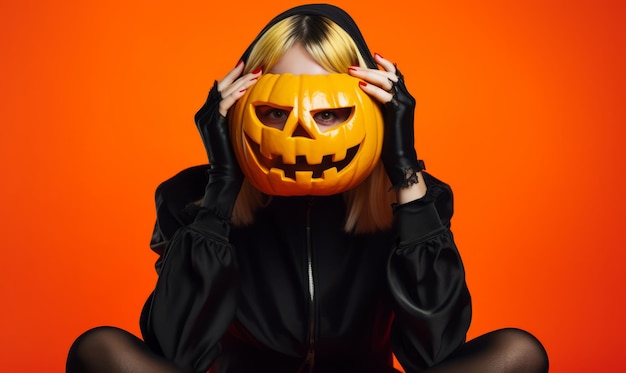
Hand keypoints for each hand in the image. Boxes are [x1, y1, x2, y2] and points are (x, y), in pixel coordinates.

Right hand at [194, 62, 261, 217]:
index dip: (234, 78)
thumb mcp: (236, 130)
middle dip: (238, 75)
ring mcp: (205, 119)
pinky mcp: (211, 124)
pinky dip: (234, 96)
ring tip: (256, 75)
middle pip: (220, 87)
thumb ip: (237, 116)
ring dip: (240, 82)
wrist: (225, 174)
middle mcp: (203, 114)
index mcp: (208, 114)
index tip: (248, 68)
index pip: (220, 90)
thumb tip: (251, 102)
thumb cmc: (235, 155)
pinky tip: (246, 90)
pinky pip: (222, 105)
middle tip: (256, 67)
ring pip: (222, 93)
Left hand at [348, 54, 423, 190]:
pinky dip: (373, 89)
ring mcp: (405, 104)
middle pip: (390, 75)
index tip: (374, 55)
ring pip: (388, 81)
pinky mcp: (400, 112)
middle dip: (370, 68)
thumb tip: (362, 98)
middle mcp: (407, 99)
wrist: (401, 159)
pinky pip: (386, 96)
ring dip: (368, 74)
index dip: (386, 64)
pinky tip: (361, 86)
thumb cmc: (390, 143)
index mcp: (403, 100)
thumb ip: (378, 107)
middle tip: (352, 66)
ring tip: (352, 71)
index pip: (396, 76)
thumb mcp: (382, 120)